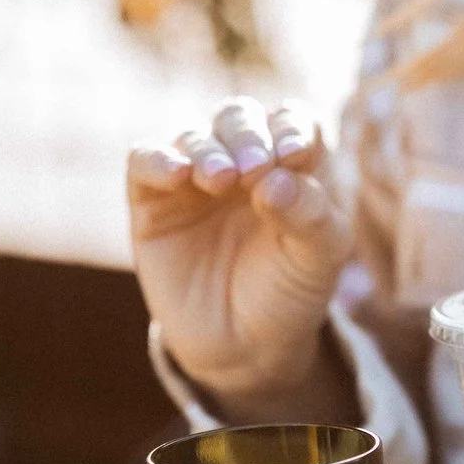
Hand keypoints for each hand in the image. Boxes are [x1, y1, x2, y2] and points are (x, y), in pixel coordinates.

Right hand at [128, 97, 353, 419]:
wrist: (244, 345)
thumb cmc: (289, 290)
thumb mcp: (318, 258)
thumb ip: (310, 215)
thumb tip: (275, 179)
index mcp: (291, 164)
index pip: (293, 121)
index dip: (293, 128)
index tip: (296, 154)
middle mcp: (241, 160)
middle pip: (240, 118)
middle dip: (248, 136)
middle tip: (255, 167)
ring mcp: (194, 178)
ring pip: (195, 136)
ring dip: (209, 151)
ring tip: (221, 178)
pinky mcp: (151, 200)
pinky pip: (145, 161)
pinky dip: (157, 160)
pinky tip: (175, 173)